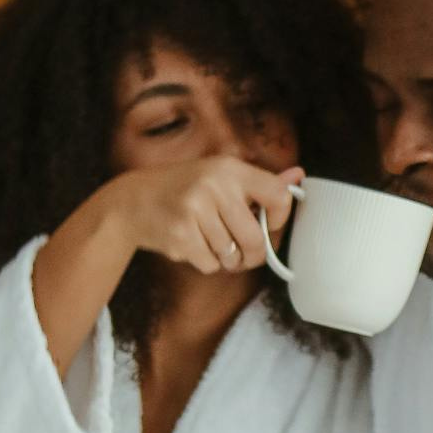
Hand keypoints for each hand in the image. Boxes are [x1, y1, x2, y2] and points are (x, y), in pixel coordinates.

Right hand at [108, 157, 300, 277]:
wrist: (133, 201)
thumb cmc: (184, 189)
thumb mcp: (220, 175)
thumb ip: (260, 182)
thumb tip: (298, 176)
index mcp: (230, 169)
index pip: (278, 196)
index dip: (280, 219)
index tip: (269, 225)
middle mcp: (214, 186)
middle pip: (256, 238)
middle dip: (253, 255)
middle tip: (245, 254)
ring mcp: (195, 211)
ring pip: (232, 255)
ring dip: (227, 258)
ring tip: (211, 242)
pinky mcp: (181, 236)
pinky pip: (211, 264)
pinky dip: (207, 262)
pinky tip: (193, 245)